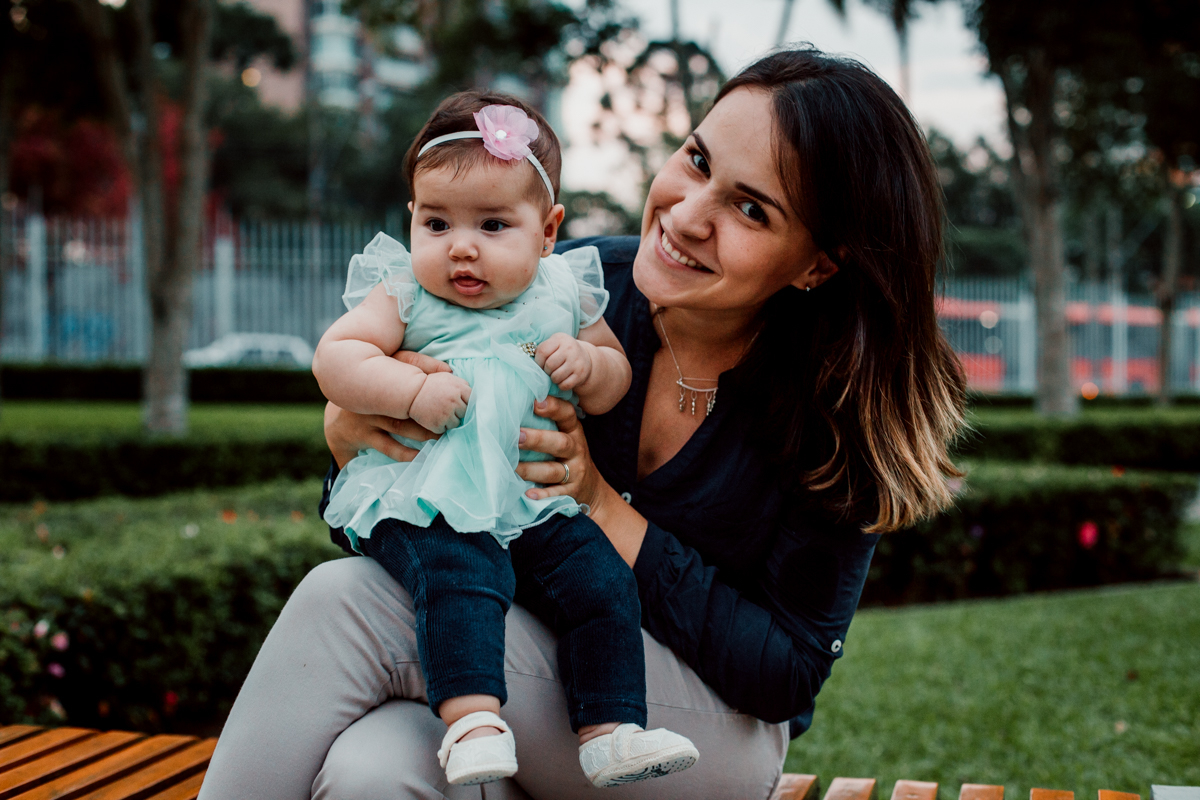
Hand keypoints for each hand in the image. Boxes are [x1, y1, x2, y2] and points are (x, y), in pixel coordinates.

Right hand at [324, 350, 451, 466]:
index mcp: (382, 374)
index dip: (428, 366)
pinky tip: (422, 456)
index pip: (407, 361)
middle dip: (431, 409)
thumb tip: (449, 371)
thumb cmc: (372, 397)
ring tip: (443, 436)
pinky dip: (406, 453)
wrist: (337, 424)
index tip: (451, 375)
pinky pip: (388, 446)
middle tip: (453, 417)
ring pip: (402, 426)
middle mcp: (375, 394)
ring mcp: (368, 416)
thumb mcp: (386, 377)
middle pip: (408, 400)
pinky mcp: (364, 436)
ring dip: (424, 432)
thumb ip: (416, 367)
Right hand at [408, 372, 471, 433]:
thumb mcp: (447, 378)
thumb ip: (462, 384)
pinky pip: (446, 429)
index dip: (466, 402)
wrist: (412, 393)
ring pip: (457, 423)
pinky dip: (441, 426)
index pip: (473, 400)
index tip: (460, 402)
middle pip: (466, 412)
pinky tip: (434, 417)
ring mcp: (447, 414)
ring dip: (450, 420)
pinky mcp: (438, 425)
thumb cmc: (431, 385)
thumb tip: (475, 393)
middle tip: (447, 406)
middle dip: (458, 411)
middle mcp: (454, 402)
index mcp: (459, 389)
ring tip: (440, 411)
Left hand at [517, 396, 647, 566]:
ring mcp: (575, 472)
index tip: (535, 402)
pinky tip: (528, 494)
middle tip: (516, 435)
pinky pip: (557, 494)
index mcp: (573, 431)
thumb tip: (513, 404)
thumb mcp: (566, 436)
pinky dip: (543, 495)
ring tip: (512, 467)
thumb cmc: (568, 456)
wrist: (592, 490)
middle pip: (560, 443)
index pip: (567, 415)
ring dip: (532, 469)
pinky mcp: (571, 493)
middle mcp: (576, 450)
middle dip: (537, 439)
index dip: (554, 408)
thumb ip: (548, 422)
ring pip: (554, 470)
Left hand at [535, 333, 592, 391]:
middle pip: (549, 365)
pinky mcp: (581, 373)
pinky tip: (562, 380)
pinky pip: (565, 384)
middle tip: (548, 371)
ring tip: (555, 376)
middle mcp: (570, 348)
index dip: (538, 361)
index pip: (542, 351)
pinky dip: (561, 385)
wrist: (585, 357)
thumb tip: (527, 363)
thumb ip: (542, 349)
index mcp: (560, 339)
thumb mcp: (554, 344)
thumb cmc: (562, 352)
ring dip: (553, 379)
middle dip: (546, 371)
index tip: (540, 364)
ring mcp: (576, 361)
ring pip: (556, 376)